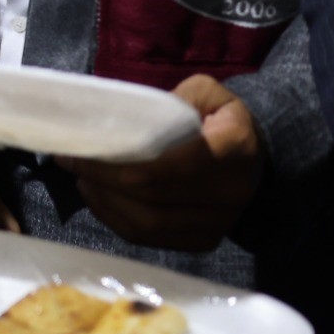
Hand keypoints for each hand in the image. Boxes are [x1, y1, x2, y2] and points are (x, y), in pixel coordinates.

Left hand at [59, 75, 262, 252]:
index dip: (109, 166)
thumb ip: (174, 98)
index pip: (160, 169)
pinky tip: (103, 200)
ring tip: (84, 181)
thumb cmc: (223, 119)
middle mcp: (229, 192)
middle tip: (73, 165)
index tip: (74, 153)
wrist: (260, 159)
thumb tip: (127, 117)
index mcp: (231, 149)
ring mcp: (219, 222)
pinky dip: (120, 222)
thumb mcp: (207, 93)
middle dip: (101, 183)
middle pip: (149, 199)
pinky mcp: (207, 240)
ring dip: (106, 205)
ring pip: (148, 226)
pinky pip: (154, 239)